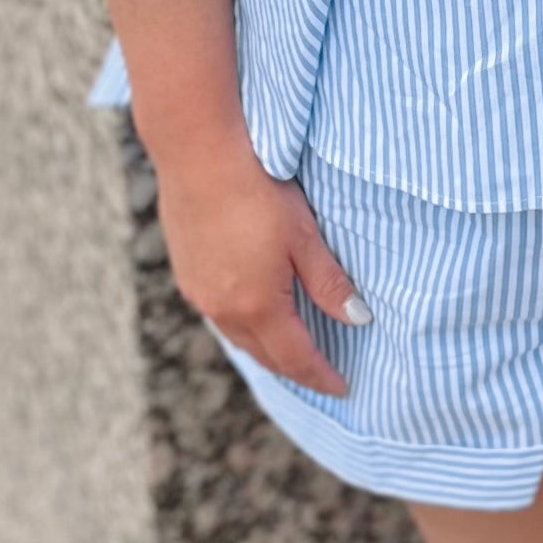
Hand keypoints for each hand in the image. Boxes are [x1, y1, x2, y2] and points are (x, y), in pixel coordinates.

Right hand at [148, 127, 366, 393]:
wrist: (197, 155)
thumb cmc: (257, 190)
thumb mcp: (304, 236)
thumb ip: (329, 283)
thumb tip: (357, 318)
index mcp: (257, 305)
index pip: (295, 358)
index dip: (320, 376)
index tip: (342, 387)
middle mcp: (222, 310)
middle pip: (264, 355)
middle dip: (294, 370)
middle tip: (320, 375)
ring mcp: (198, 294)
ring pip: (239, 338)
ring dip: (266, 349)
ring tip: (291, 351)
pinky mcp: (185, 274)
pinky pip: (219, 316)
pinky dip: (243, 326)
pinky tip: (253, 314)